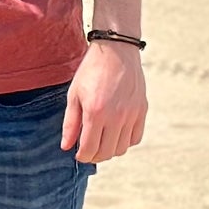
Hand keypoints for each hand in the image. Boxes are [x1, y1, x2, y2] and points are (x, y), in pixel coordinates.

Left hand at [61, 40, 147, 161]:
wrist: (116, 52)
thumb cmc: (90, 72)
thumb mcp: (74, 95)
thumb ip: (70, 123)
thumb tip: (66, 146)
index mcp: (95, 113)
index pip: (90, 149)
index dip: (83, 156)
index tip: (78, 154)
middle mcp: (116, 117)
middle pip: (107, 152)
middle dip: (95, 156)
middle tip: (87, 150)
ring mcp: (132, 115)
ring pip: (122, 148)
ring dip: (110, 150)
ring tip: (100, 141)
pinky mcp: (142, 111)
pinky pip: (135, 138)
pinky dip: (125, 142)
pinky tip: (115, 134)